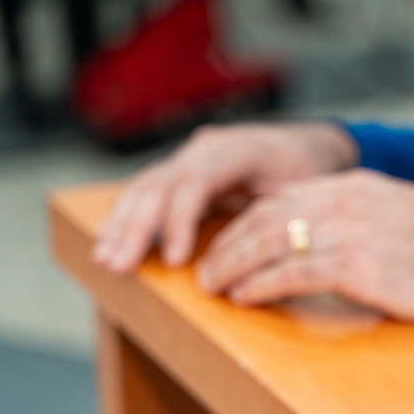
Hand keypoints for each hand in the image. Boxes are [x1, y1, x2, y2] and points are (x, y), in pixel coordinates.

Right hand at [92, 121, 357, 272]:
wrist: (306, 148)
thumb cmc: (309, 174)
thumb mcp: (306, 193)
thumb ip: (282, 218)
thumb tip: (266, 260)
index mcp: (238, 149)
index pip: (196, 182)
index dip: (181, 221)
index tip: (175, 260)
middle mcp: (206, 148)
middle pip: (160, 184)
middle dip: (136, 228)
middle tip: (117, 265)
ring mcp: (189, 158)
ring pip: (145, 187)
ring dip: (121, 226)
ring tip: (104, 260)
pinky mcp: (181, 173)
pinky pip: (147, 193)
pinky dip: (126, 218)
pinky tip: (108, 243)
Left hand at [194, 168, 413, 321]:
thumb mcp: (404, 216)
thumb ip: (363, 219)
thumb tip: (331, 241)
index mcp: (357, 185)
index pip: (284, 198)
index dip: (246, 223)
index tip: (228, 244)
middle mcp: (347, 200)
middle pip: (266, 217)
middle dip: (227, 244)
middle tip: (204, 269)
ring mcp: (351, 231)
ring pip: (270, 243)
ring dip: (232, 266)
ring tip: (211, 287)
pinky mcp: (358, 266)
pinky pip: (292, 273)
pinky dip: (260, 285)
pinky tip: (243, 298)